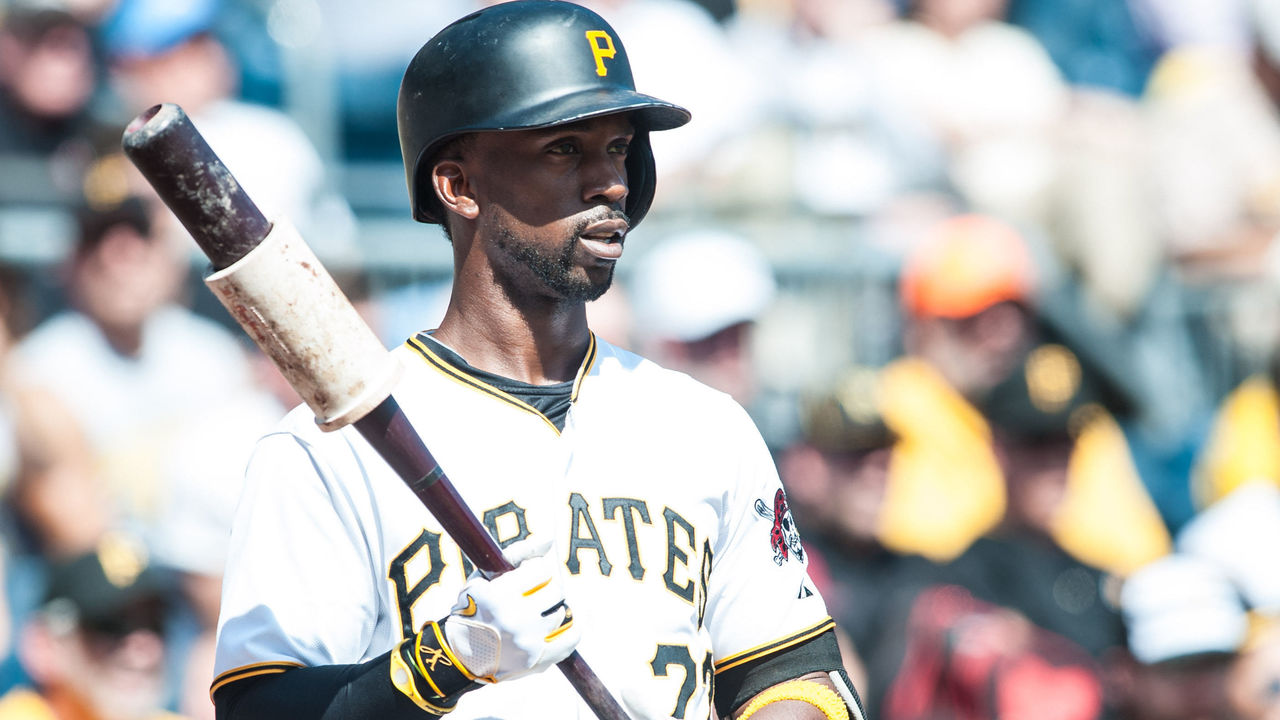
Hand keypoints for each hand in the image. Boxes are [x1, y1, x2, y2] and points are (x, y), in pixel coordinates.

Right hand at [443, 535, 579, 682]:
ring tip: (540, 609)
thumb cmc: (474, 609)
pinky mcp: (538, 661)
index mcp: (499, 596)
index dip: (536, 569)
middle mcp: (516, 620)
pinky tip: (563, 622)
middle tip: (536, 591)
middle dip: (547, 587)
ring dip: (554, 607)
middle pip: (556, 591)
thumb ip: (517, 553)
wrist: (460, 656)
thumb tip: (550, 538)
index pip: (542, 570)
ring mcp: (528, 643)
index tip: (527, 575)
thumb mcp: (484, 577)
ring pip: (563, 612)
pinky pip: (570, 639)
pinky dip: (572, 628)